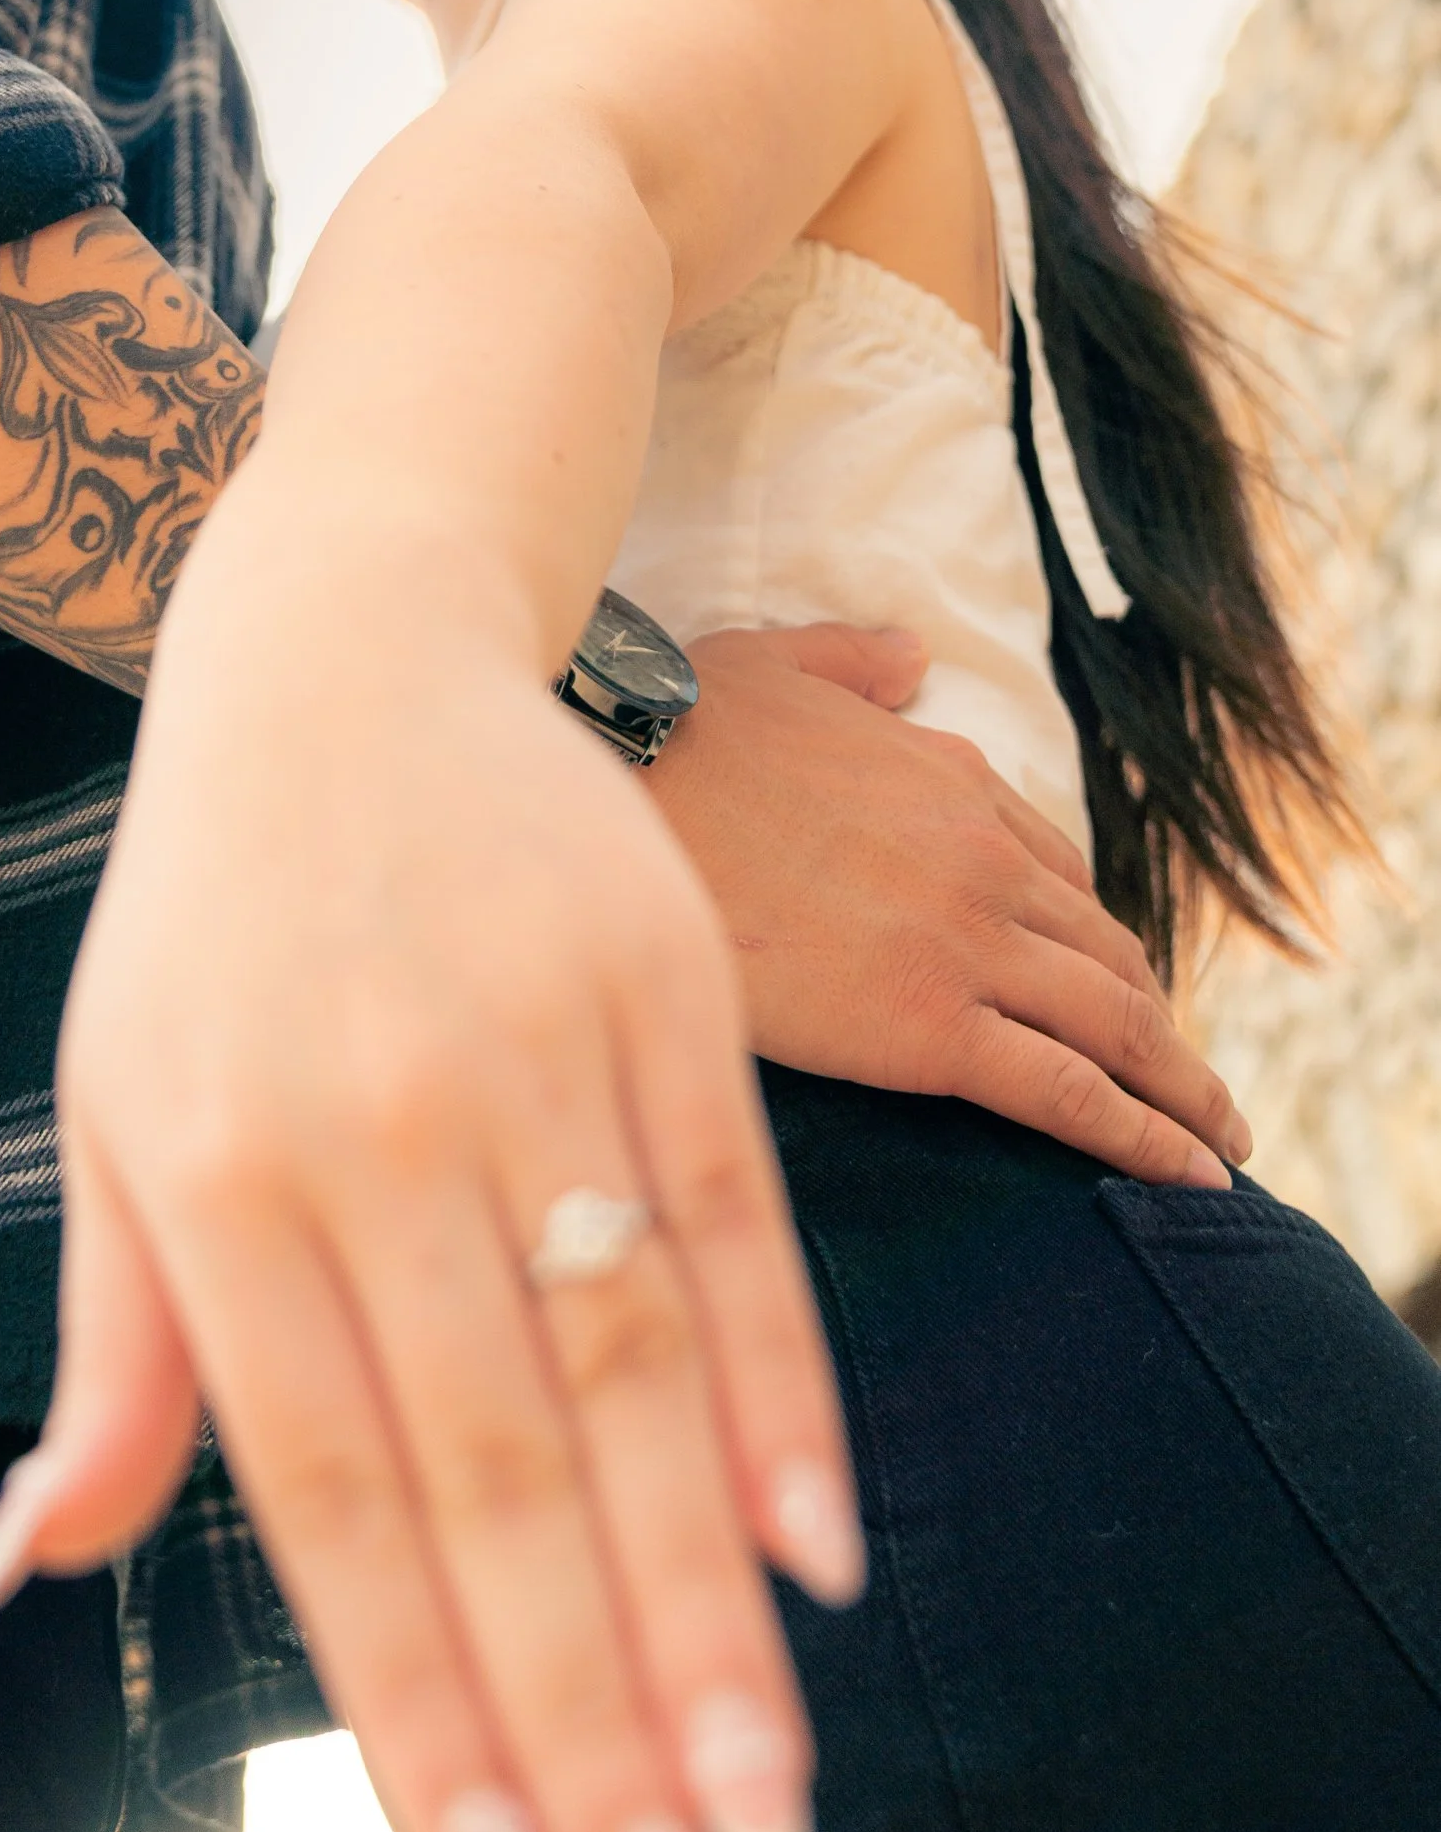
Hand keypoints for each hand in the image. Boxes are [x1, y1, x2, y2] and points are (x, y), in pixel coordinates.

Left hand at [0, 557, 865, 1831]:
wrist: (336, 646)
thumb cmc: (206, 922)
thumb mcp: (116, 1115)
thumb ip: (117, 1361)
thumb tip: (29, 1572)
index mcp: (214, 1180)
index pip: (333, 1498)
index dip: (421, 1707)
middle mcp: (368, 1125)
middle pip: (499, 1468)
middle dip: (589, 1721)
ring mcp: (525, 1044)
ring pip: (632, 1370)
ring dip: (706, 1609)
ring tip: (764, 1813)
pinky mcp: (656, 977)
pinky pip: (736, 1215)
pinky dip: (786, 1394)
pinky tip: (819, 1559)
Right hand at [653, 625, 1248, 1185]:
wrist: (612, 798)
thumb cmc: (669, 733)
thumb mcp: (774, 662)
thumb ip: (853, 661)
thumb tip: (908, 656)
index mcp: (948, 778)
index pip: (1055, 872)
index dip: (1090, 938)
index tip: (1109, 989)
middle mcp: (981, 858)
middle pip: (1108, 954)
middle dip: (1159, 1022)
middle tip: (1188, 1087)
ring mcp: (966, 942)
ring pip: (1117, 1025)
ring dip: (1183, 1088)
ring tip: (1218, 1145)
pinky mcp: (932, 1028)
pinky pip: (1071, 1092)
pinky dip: (1146, 1137)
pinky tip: (1186, 1175)